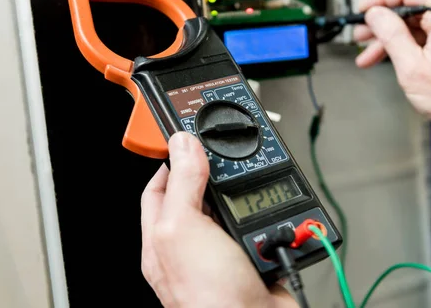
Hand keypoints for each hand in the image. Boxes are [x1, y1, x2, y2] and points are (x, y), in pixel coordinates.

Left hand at [141, 132, 297, 307]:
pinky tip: (271, 211)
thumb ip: (183, 183)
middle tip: (226, 154)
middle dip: (213, 174)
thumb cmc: (209, 299)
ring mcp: (224, 251)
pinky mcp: (254, 256)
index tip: (189, 139)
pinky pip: (261, 224)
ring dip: (245, 194)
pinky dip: (269, 214)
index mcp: (163, 237)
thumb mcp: (184, 229)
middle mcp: (192, 245)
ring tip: (251, 181)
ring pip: (233, 207)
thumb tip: (182, 144)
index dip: (172, 159)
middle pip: (199, 193)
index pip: (159, 187)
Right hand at [353, 0, 430, 138]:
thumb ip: (391, 35)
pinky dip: (410, 45)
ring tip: (372, 54)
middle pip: (413, 8)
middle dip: (383, 23)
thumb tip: (376, 14)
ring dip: (394, 37)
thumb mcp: (413, 68)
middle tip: (362, 35)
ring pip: (419, 24)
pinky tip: (394, 58)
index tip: (364, 10)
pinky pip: (430, 35)